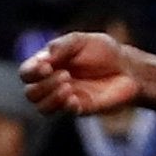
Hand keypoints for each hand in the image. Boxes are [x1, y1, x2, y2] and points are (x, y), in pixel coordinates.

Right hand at [22, 33, 139, 116]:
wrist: (129, 68)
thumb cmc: (104, 52)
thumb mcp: (81, 41)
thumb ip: (60, 47)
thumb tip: (43, 58)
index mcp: (48, 65)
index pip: (26, 73)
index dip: (31, 72)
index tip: (46, 67)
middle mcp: (53, 83)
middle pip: (30, 93)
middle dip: (43, 85)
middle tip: (66, 75)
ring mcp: (66, 97)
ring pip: (42, 108)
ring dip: (51, 98)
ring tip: (69, 87)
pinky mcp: (80, 108)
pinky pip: (64, 113)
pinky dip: (66, 106)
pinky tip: (76, 98)